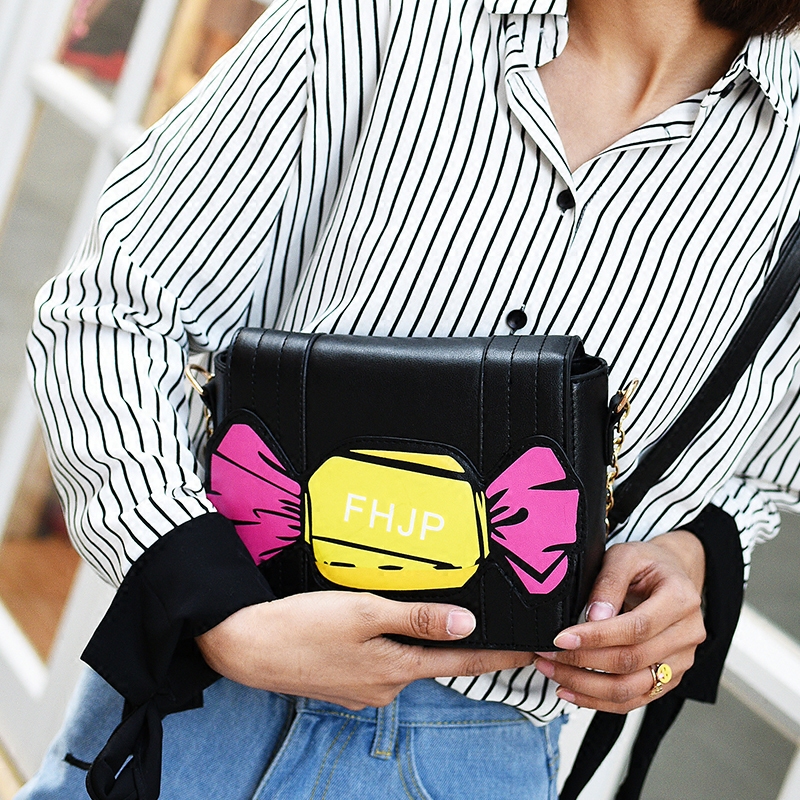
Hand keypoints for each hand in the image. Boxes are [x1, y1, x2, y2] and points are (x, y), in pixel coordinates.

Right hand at [196, 591, 534, 709]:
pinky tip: (382, 628)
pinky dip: (391, 644)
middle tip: (485, 622)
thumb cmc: (302, 625)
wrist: (245, 645)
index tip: (530, 651)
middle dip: (459, 644)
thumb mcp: (364, 612)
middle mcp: (384, 686)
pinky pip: (381, 661)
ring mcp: (363, 687)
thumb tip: (466, 625)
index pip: (462, 662)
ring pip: (405, 659)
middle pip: (434, 660)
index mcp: (395, 669)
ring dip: (421, 642)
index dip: (499, 655)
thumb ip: (417, 619)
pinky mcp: (344, 681)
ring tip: (432, 619)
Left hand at [534, 529, 705, 712]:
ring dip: (586, 687)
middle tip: (546, 656)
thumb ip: (609, 582)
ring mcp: (681, 660)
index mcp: (680, 600)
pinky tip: (571, 691)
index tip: (560, 639)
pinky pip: (634, 699)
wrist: (672, 573)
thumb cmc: (647, 563)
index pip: (636, 628)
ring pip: (631, 688)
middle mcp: (687, 634)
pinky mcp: (669, 678)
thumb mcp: (625, 556)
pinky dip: (599, 701)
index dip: (596, 637)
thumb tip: (594, 617)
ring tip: (552, 674)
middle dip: (582, 663)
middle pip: (631, 661)